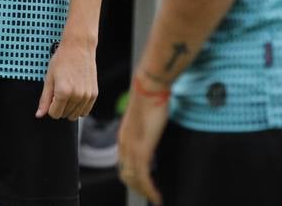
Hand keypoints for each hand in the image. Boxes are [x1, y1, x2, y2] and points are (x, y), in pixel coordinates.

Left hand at [35, 37, 97, 119]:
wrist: (79, 46)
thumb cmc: (62, 60)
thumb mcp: (49, 78)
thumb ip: (44, 99)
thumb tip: (39, 115)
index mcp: (63, 92)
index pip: (54, 114)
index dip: (50, 106)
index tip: (52, 94)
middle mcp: (77, 96)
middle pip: (64, 115)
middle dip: (60, 107)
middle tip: (60, 90)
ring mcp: (87, 96)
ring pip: (75, 115)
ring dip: (70, 108)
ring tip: (69, 91)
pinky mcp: (94, 94)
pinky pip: (85, 111)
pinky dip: (79, 107)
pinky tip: (76, 95)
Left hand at [116, 76, 168, 204]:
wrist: (149, 87)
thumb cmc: (150, 99)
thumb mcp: (145, 120)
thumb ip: (145, 132)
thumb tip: (150, 137)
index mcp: (124, 139)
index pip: (124, 166)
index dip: (133, 179)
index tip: (144, 186)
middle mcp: (125, 145)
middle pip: (127, 176)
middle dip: (138, 189)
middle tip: (150, 195)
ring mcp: (132, 147)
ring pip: (135, 179)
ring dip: (144, 192)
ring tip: (155, 198)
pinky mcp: (142, 148)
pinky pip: (144, 176)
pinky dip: (149, 189)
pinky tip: (157, 196)